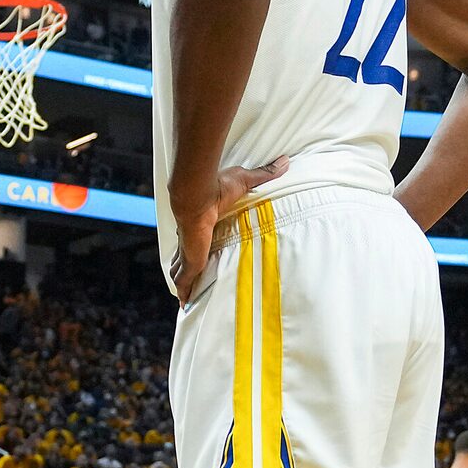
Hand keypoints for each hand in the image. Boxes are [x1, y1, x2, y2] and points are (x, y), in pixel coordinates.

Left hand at [173, 157, 289, 297]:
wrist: (199, 194)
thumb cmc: (217, 187)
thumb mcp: (245, 181)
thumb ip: (264, 174)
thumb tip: (285, 161)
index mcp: (202, 224)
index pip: (197, 237)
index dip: (197, 245)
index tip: (199, 250)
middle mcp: (192, 239)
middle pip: (185, 257)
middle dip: (185, 268)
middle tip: (190, 281)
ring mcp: (189, 251)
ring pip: (181, 272)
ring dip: (183, 284)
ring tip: (186, 298)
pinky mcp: (191, 262)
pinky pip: (185, 282)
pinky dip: (184, 293)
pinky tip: (184, 305)